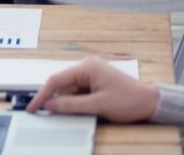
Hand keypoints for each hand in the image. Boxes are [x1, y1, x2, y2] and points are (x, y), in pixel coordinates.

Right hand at [26, 56, 160, 121]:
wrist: (150, 103)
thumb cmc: (128, 101)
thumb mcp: (97, 106)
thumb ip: (71, 105)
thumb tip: (49, 106)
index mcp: (87, 67)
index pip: (57, 80)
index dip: (42, 95)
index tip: (33, 108)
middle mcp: (88, 67)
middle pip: (63, 85)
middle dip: (57, 101)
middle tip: (49, 116)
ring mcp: (92, 74)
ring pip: (70, 91)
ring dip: (69, 104)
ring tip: (78, 114)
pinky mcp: (96, 83)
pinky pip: (79, 93)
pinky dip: (77, 103)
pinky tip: (82, 111)